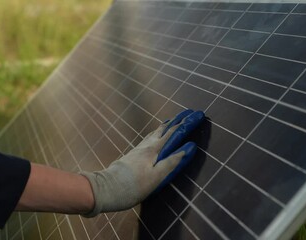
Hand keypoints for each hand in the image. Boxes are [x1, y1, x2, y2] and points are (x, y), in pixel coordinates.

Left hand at [80, 109, 204, 216]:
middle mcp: (146, 146)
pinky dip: (156, 133)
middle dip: (178, 120)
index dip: (187, 123)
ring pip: (155, 133)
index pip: (174, 132)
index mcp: (154, 150)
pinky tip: (154, 136)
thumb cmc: (133, 186)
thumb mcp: (157, 177)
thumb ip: (172, 162)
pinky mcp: (133, 155)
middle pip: (164, 129)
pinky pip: (149, 139)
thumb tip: (189, 147)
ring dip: (166, 125)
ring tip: (172, 120)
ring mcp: (138, 149)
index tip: (198, 114)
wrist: (106, 189)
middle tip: (188, 112)